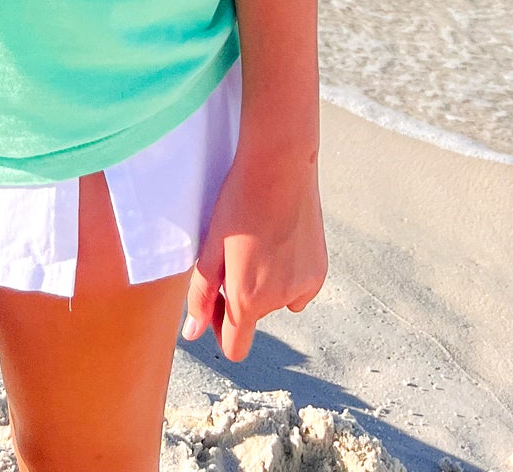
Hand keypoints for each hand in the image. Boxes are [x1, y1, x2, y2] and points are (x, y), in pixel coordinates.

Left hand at [182, 144, 326, 361]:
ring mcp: (303, 287)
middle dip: (242, 297)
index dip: (220, 330)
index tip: (217, 302)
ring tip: (259, 243)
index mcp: (247, 299)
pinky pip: (299, 288)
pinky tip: (281, 242)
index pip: (235, 347)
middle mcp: (279, 301)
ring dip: (266, 285)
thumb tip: (194, 334)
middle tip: (235, 256)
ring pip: (277, 301)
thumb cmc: (238, 202)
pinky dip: (289, 275)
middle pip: (255, 318)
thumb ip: (201, 295)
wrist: (280, 165)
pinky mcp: (319, 272)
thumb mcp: (210, 247)